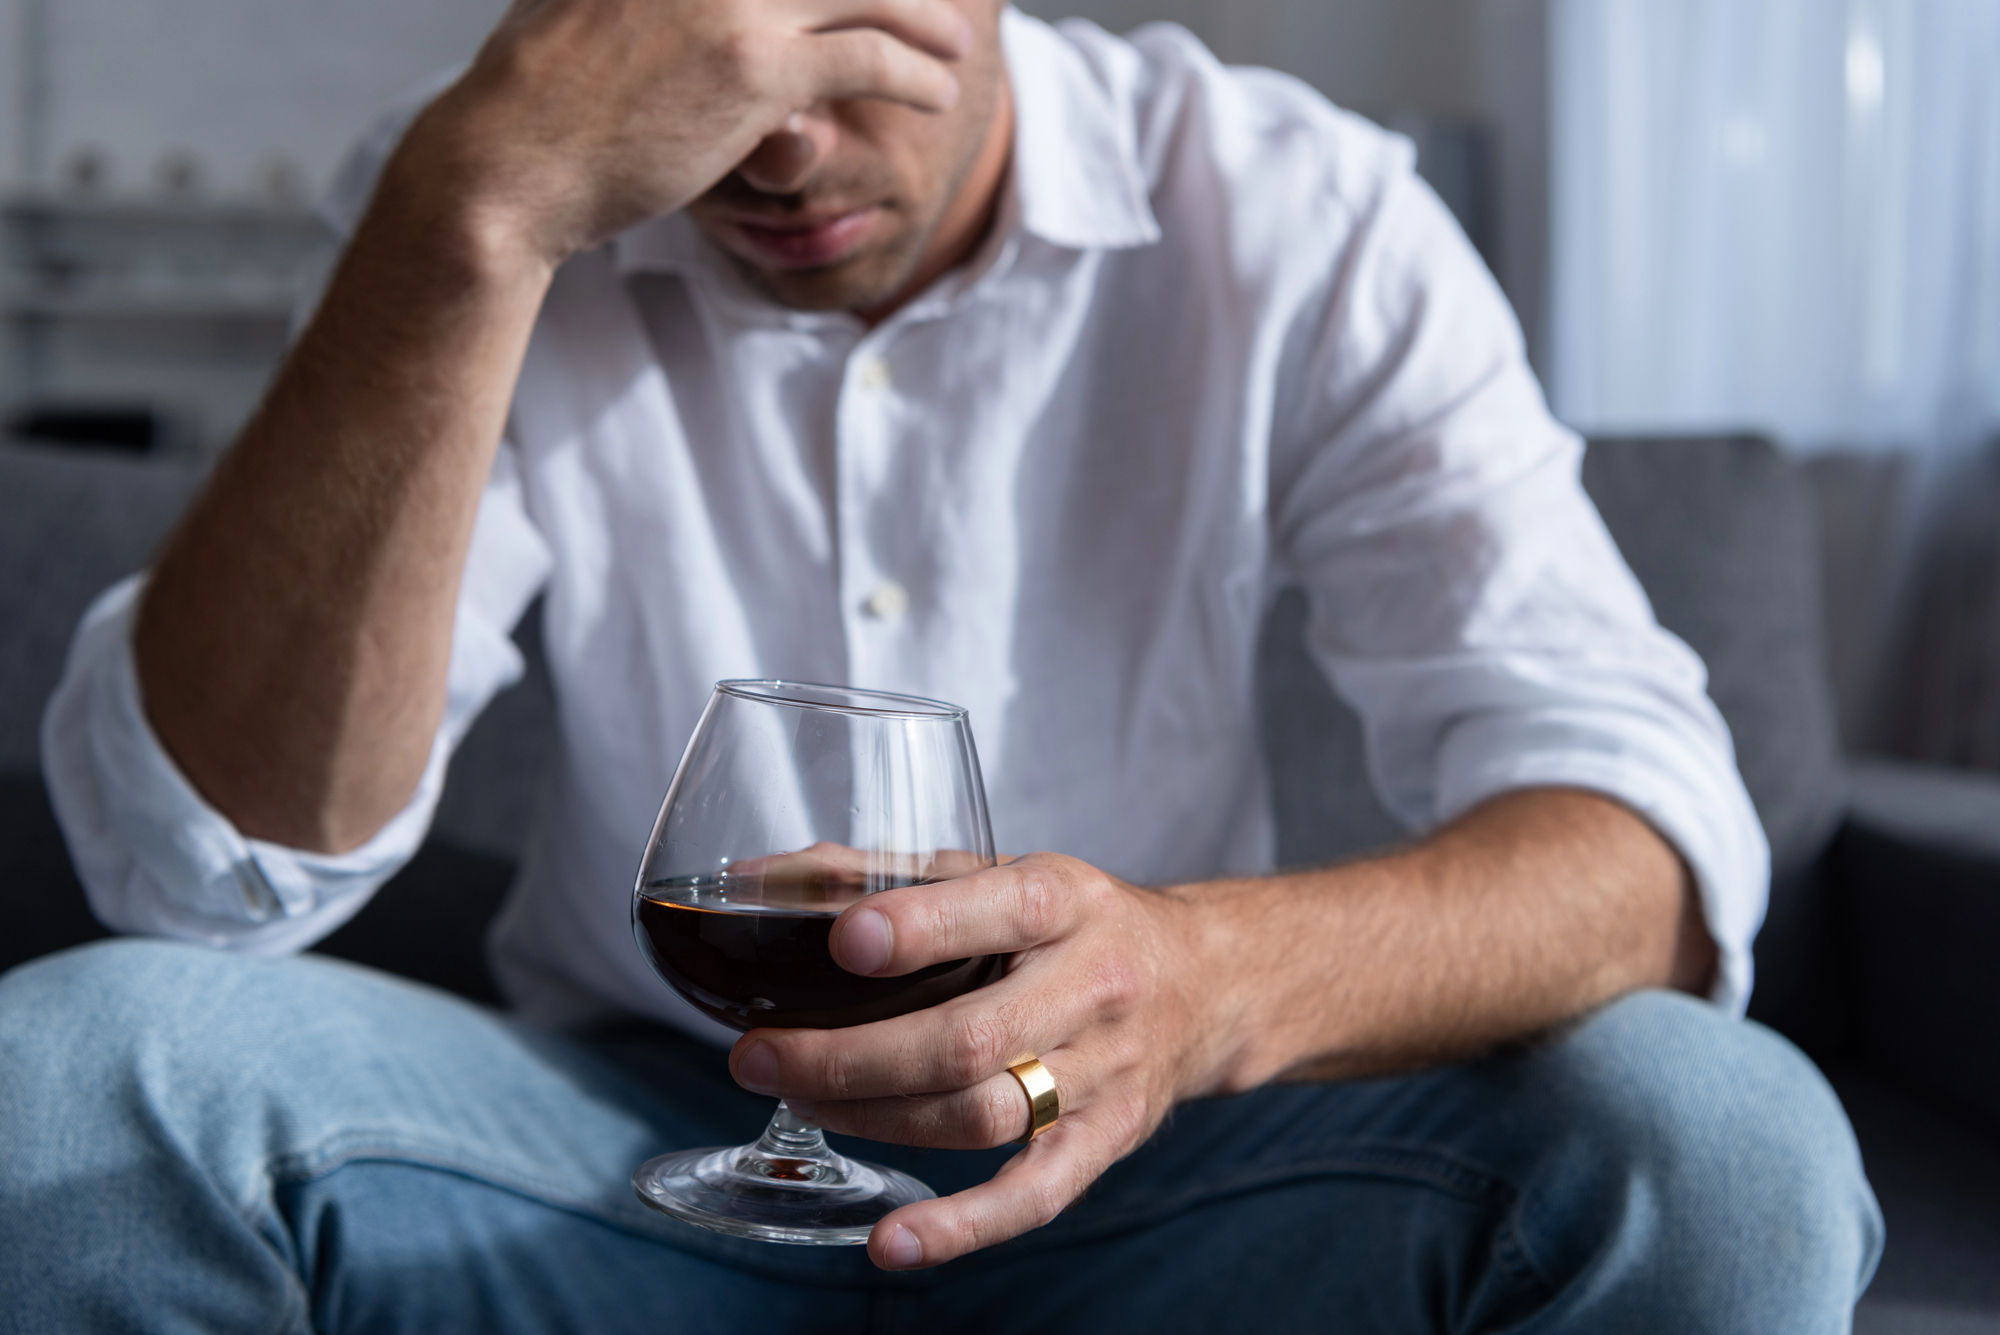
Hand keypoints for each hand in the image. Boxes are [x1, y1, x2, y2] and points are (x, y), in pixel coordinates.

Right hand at [396, 0, 972, 263]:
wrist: (508, 161)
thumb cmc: (536, 98)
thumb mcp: (578, 2)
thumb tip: (644, 1)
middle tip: (939, 2)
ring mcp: (735, 0)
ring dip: (925, 17)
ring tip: (954, 42)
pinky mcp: (754, 66)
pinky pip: (866, 58)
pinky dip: (914, 72)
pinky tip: (935, 90)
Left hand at [727, 853, 1219, 1268]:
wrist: (1208, 982)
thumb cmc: (1082, 923)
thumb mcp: (1010, 869)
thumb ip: (894, 875)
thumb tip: (768, 879)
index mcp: (1067, 901)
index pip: (999, 911)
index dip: (919, 931)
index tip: (843, 943)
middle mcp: (1094, 984)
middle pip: (970, 1038)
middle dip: (852, 1056)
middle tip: (760, 1055)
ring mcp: (1105, 1071)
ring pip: (986, 1115)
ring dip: (876, 1119)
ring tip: (800, 1104)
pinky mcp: (1109, 1139)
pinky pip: (1035, 1196)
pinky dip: (962, 1228)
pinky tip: (891, 1242)